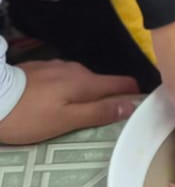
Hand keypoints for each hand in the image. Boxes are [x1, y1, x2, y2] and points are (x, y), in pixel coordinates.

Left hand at [0, 61, 142, 144]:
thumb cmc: (27, 116)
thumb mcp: (64, 121)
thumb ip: (99, 113)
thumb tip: (132, 105)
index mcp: (86, 82)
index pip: (124, 83)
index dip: (133, 95)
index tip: (135, 110)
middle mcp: (76, 69)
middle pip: (102, 83)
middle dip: (106, 98)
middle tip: (99, 121)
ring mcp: (56, 66)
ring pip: (81, 80)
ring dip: (83, 94)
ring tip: (73, 113)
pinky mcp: (38, 68)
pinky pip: (62, 78)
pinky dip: (64, 89)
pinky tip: (51, 102)